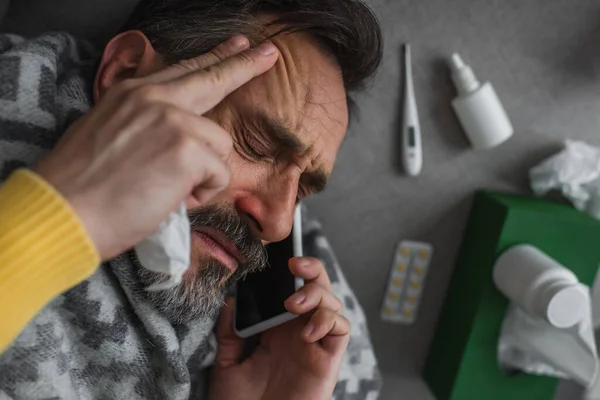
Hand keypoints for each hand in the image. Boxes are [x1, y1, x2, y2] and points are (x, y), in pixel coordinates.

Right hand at [33, 36, 277, 258]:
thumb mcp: (108, 134)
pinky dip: (201, 194)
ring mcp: (173, 120)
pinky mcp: (187, 149)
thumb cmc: (83, 187)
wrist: (62, 213)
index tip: (237, 46)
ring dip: (203, 174)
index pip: (183, 70)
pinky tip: (169, 198)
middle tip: (269, 53)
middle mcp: (154, 99)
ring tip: (165, 189)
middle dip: (245, 65)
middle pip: (213, 78)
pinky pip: (219, 175)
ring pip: (219, 144)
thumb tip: (173, 136)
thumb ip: (145, 124)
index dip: (213, 58)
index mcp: (132, 95)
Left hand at [209, 257, 349, 399]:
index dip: (293, 270)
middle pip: (318, 288)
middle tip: (294, 268)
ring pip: (333, 304)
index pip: (292, 289)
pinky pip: (341, 331)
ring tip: (293, 305)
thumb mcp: (226, 363)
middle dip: (312, 271)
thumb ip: (230, 331)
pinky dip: (330, 322)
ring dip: (318, 296)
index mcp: (277, 328)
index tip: (280, 257)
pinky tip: (308, 331)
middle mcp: (299, 331)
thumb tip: (230, 300)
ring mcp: (316, 343)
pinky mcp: (328, 360)